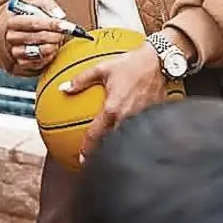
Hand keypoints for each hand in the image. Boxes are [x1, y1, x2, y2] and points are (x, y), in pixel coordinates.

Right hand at [5, 0, 69, 75]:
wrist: (22, 31)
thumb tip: (58, 15)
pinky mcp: (22, 63)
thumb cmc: (32, 17)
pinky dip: (50, 56)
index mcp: (13, 21)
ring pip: (40, 51)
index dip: (52, 25)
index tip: (66, 26)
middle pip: (38, 37)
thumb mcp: (38, 5)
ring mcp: (15, 51)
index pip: (34, 23)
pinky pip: (40, 62)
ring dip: (53, 46)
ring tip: (56, 41)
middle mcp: (12, 37)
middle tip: (63, 33)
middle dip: (56, 35)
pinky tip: (51, 49)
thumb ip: (48, 5)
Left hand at [62, 43, 166, 162]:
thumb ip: (81, 80)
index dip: (87, 149)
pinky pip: (140, 129)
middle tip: (95, 161)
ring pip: (127, 138)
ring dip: (119, 145)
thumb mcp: (102, 68)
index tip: (81, 160)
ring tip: (112, 153)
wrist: (159, 62)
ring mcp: (140, 118)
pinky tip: (131, 135)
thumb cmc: (130, 64)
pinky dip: (133, 134)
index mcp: (112, 109)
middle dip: (105, 153)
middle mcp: (126, 117)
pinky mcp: (151, 116)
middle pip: (113, 142)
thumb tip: (63, 88)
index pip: (96, 134)